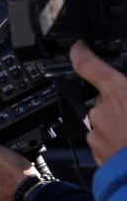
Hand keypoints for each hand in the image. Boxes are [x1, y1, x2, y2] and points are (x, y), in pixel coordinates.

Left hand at [70, 40, 126, 165]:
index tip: (79, 46)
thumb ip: (126, 89)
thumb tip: (124, 89)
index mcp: (118, 93)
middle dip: (122, 103)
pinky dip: (120, 143)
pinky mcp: (98, 155)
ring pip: (108, 122)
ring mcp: (97, 135)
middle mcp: (100, 112)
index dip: (81, 52)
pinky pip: (107, 142)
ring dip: (123, 125)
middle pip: (106, 99)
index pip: (88, 65)